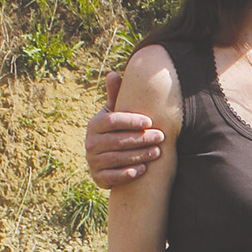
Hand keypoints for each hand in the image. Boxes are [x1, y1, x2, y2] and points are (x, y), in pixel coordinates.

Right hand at [86, 71, 164, 188]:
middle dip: (141, 139)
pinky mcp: (98, 178)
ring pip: (117, 159)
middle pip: (117, 141)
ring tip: (157, 152)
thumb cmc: (115, 131)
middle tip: (161, 137)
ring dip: (138, 155)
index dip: (130, 121)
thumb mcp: (113, 113)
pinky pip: (112, 177)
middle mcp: (90, 143)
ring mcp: (93, 161)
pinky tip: (143, 169)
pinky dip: (127, 174)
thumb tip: (113, 74)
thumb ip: (115, 96)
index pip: (111, 121)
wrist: (105, 159)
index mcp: (94, 125)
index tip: (150, 121)